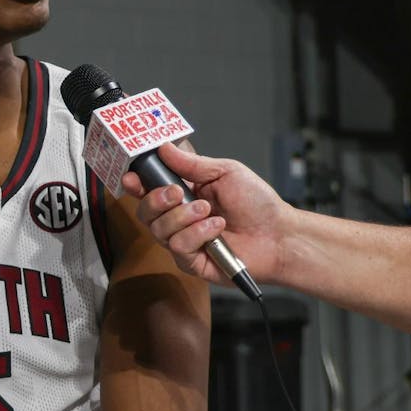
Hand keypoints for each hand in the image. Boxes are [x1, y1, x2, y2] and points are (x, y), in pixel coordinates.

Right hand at [121, 143, 290, 286]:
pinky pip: (178, 247)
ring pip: (159, 230)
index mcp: (185, 194)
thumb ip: (191, 164)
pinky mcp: (192, 262)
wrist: (278, 235)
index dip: (136, 183)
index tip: (132, 177)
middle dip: (157, 200)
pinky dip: (197, 234)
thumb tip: (164, 148)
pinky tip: (217, 228)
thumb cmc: (257, 203)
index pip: (149, 190)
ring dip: (184, 217)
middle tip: (178, 193)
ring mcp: (184, 241)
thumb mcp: (224, 172)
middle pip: (145, 212)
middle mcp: (180, 219)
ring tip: (210, 211)